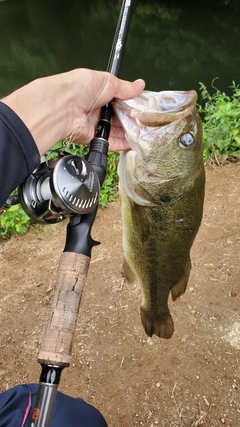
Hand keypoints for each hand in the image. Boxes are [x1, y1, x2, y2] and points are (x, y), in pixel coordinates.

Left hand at [1, 69, 144, 154]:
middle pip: (120, 117)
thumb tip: (140, 85)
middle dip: (134, 119)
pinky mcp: (94, 138)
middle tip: (148, 120)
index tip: (145, 107)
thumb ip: (125, 87)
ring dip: (130, 131)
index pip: (121, 100)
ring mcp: (96, 125)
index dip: (133, 104)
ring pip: (118, 131)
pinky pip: (111, 143)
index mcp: (100, 93)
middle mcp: (98, 109)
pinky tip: (135, 142)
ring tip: (145, 131)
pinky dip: (123, 144)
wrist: (63, 106)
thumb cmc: (80, 87)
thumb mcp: (107, 81)